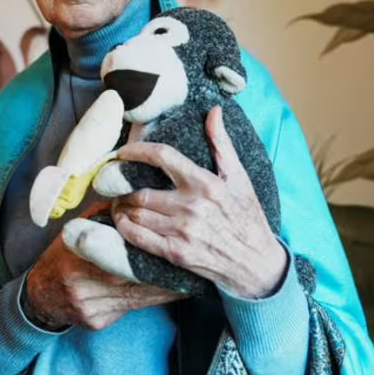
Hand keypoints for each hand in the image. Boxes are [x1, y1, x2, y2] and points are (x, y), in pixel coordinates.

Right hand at [24, 203, 184, 330]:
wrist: (39, 294)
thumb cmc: (62, 256)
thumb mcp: (77, 230)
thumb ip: (103, 216)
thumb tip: (132, 195)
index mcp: (81, 255)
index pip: (123, 252)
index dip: (150, 250)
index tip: (172, 244)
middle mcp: (85, 284)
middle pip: (133, 278)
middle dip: (162, 273)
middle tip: (189, 265)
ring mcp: (91, 306)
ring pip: (137, 298)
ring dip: (163, 289)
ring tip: (186, 281)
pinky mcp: (96, 321)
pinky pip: (131, 310)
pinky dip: (150, 301)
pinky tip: (168, 294)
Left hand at [111, 106, 287, 298]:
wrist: (258, 263)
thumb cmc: (248, 216)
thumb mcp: (240, 177)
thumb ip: (221, 143)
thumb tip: (214, 111)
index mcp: (205, 184)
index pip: (163, 157)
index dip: (137, 151)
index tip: (123, 151)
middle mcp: (192, 207)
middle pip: (141, 191)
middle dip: (123, 186)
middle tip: (115, 182)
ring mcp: (183, 232)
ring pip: (137, 214)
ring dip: (121, 206)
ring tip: (118, 200)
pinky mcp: (176, 254)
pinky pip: (139, 238)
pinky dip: (124, 228)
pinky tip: (122, 221)